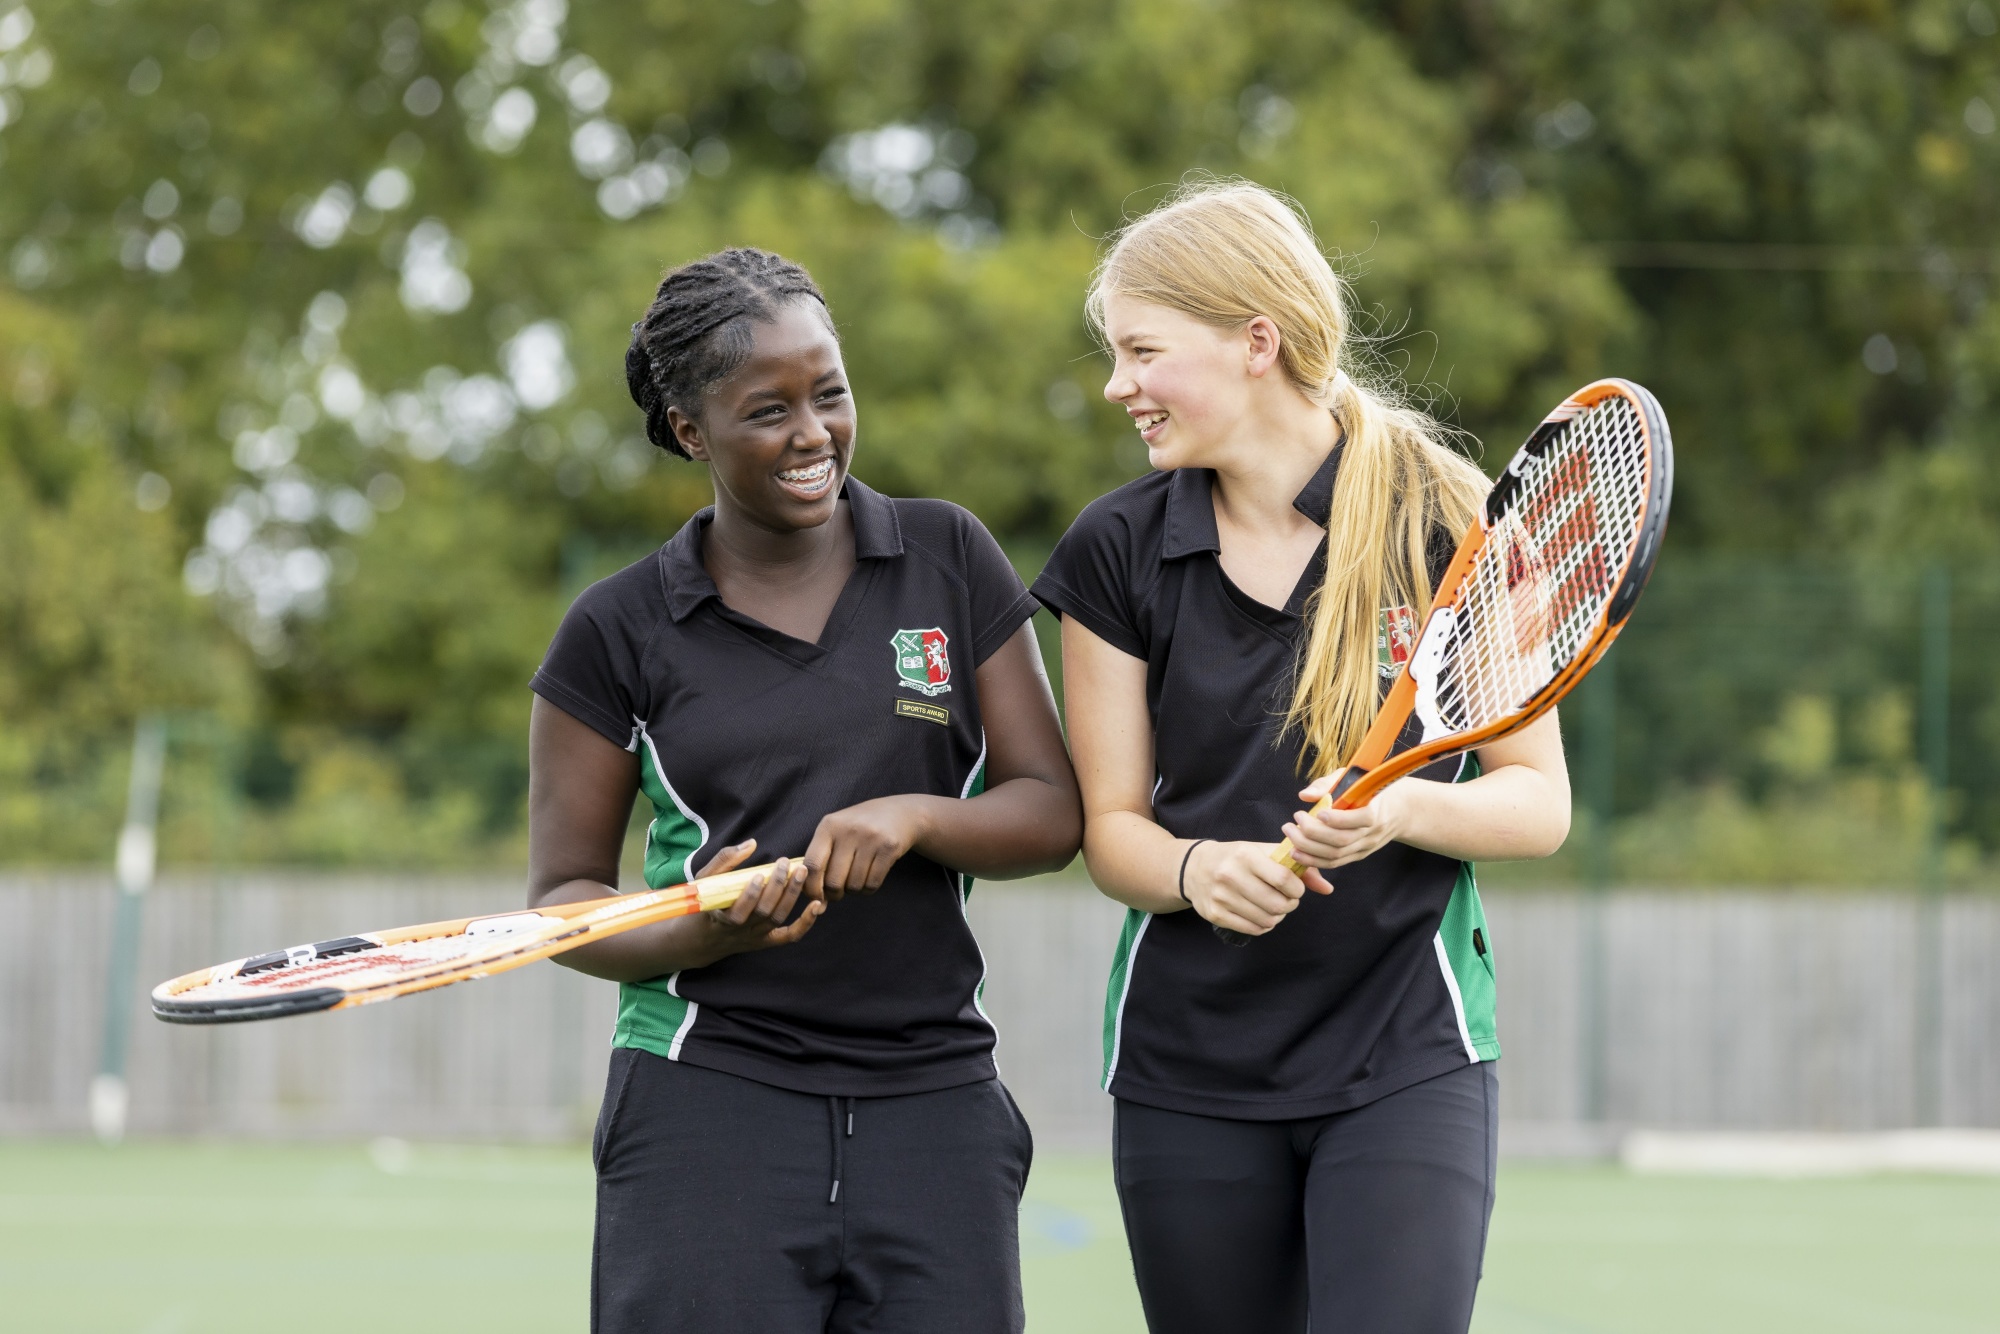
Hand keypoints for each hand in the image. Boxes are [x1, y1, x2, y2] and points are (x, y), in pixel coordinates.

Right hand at [695, 840, 822, 956]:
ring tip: (801, 872)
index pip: (738, 913)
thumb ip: (724, 861)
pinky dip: (805, 923)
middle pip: (763, 912)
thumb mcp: (704, 880)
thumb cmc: (705, 902)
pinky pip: (789, 936)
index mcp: (720, 917)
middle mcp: (740, 931)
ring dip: (791, 895)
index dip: (750, 895)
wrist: (703, 938)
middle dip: (776, 887)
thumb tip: (751, 843)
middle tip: (785, 864)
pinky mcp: (767, 941)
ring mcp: (755, 937)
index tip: (758, 874)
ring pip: (777, 918)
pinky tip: (817, 905)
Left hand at [803, 796, 933, 900]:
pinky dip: (868, 888)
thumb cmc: (860, 828)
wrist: (899, 813)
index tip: (816, 896)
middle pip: (834, 881)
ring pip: (854, 885)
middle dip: (835, 894)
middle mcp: (848, 830)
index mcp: (829, 826)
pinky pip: (872, 884)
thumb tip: (815, 902)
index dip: (812, 887)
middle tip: (839, 890)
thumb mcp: (836, 831)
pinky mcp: (889, 848)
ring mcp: (870, 838)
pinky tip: (869, 877)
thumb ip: (821, 860)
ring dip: (854, 890)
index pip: (812, 865)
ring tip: (856, 878)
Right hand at [1182, 839, 1312, 935]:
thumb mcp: (1264, 852)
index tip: (1296, 889)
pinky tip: (1260, 914)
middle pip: (1277, 904)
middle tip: (1287, 900)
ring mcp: (1221, 897)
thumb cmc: (1238, 858)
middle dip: (1289, 905)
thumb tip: (1328, 888)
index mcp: (1245, 855)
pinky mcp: (1215, 914)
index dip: (1297, 889)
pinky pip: (1252, 929)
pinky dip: (1263, 925)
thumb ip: (1298, 867)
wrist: (1195, 867)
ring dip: (1277, 917)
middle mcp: (1230, 875)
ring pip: (1266, 920)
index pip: (1283, 879)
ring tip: (1273, 907)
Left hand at [1282, 769, 1406, 874]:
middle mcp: (1371, 833)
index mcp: (1376, 811)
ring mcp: (1364, 847)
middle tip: (1292, 823)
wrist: (1399, 810)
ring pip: (1336, 856)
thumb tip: (1305, 796)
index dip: (1338, 819)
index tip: (1317, 812)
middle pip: (1341, 841)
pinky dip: (1314, 861)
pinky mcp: (1358, 855)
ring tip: (1290, 836)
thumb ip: (1328, 784)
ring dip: (1308, 850)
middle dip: (1312, 834)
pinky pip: (1335, 863)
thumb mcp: (1353, 778)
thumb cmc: (1370, 789)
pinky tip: (1297, 853)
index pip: (1360, 819)